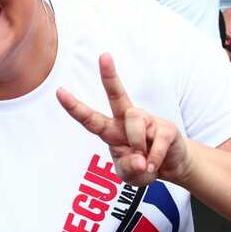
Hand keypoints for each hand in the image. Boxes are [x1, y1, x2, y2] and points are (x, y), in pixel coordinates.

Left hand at [57, 53, 192, 186]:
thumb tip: (140, 160)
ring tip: (144, 161)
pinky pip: (156, 142)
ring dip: (137, 146)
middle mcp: (127, 120)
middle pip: (117, 95)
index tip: (59, 91)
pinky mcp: (166, 127)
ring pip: (134, 122)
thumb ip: (128, 169)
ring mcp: (148, 121)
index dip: (74, 107)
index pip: (89, 118)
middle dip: (110, 75)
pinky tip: (155, 164)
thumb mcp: (130, 176)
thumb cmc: (143, 166)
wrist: (171, 167)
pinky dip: (154, 159)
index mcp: (111, 130)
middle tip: (104, 55)